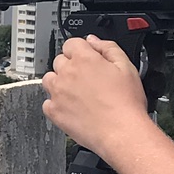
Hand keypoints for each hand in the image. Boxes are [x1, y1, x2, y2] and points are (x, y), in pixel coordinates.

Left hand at [40, 35, 150, 152]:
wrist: (121, 132)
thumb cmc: (126, 104)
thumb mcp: (127, 67)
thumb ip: (109, 48)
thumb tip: (94, 41)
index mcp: (84, 59)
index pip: (71, 43)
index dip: (81, 50)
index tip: (87, 58)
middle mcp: (67, 73)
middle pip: (59, 61)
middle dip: (71, 66)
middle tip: (87, 79)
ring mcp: (57, 93)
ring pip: (49, 79)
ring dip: (59, 82)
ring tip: (77, 93)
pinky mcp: (54, 111)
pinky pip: (47, 102)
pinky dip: (55, 103)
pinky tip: (71, 107)